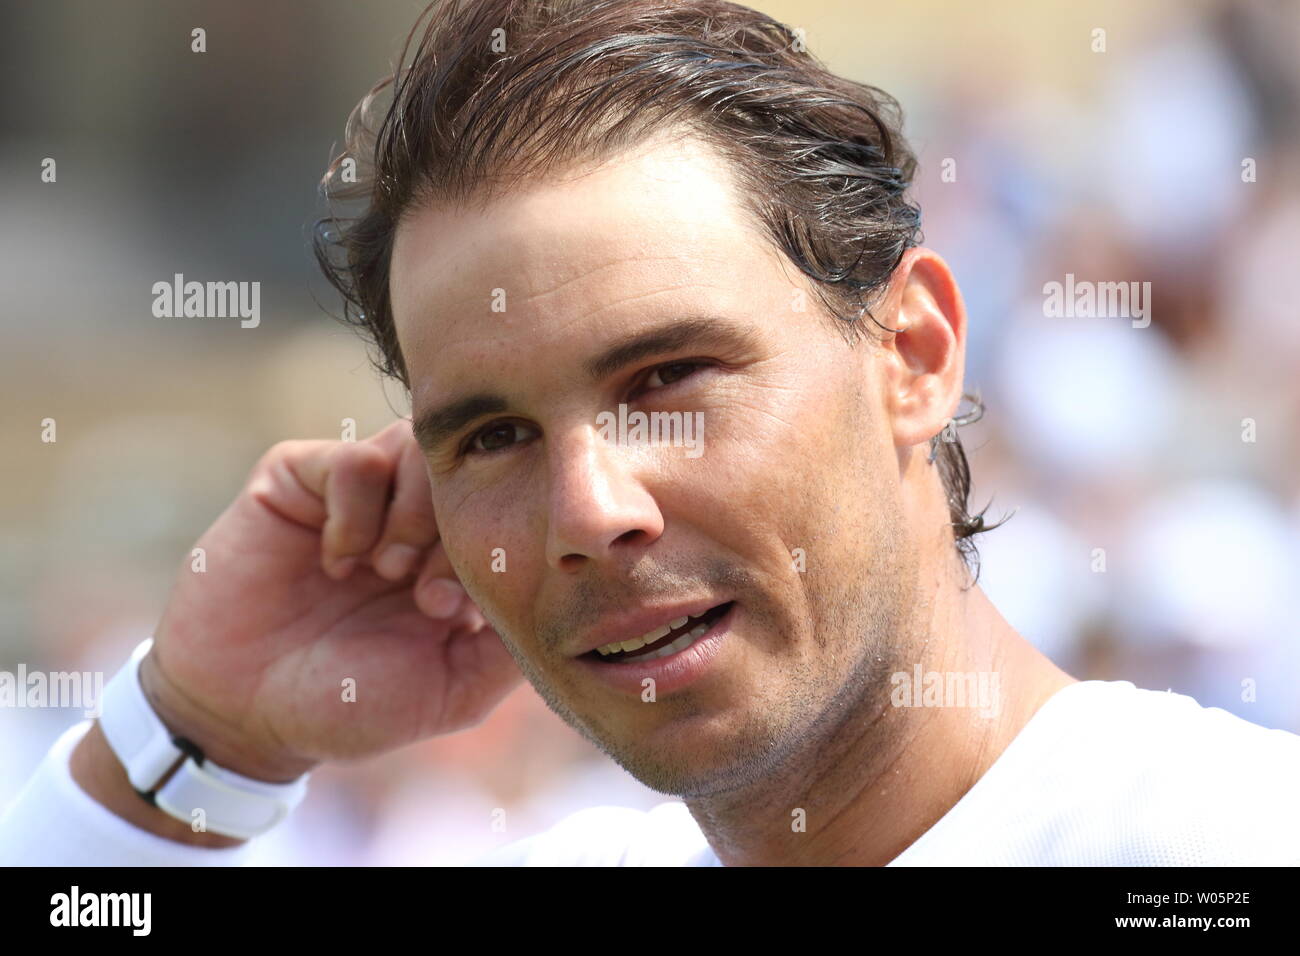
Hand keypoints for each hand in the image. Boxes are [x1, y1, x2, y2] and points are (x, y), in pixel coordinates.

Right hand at [142, 419, 522, 780]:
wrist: (240, 714)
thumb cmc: (346, 705)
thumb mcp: (451, 688)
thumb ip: (508, 643)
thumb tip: (569, 600)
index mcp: (453, 555)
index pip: (506, 506)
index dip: (492, 547)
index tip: (450, 611)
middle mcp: (410, 515)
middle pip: (467, 466)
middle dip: (455, 527)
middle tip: (423, 594)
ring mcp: (357, 495)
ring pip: (416, 446)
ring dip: (412, 511)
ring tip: (385, 571)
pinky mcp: (299, 481)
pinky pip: (352, 460)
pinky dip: (354, 511)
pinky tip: (337, 561)